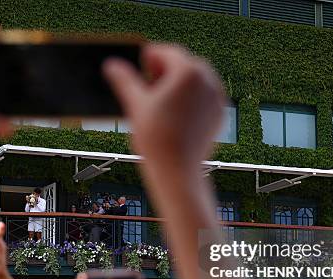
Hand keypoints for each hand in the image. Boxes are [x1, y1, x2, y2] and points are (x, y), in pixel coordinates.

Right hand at [104, 44, 224, 172]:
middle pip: (184, 64)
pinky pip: (205, 97)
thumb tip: (112, 65)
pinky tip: (175, 112)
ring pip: (196, 81)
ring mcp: (217, 98)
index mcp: (188, 72)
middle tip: (148, 81)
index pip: (167, 52)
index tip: (140, 63)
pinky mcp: (220, 115)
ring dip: (179, 83)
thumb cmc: (157, 140)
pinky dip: (191, 98)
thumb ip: (124, 80)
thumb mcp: (136, 105)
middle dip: (166, 69)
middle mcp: (208, 81)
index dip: (150, 56)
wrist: (178, 171)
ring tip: (161, 98)